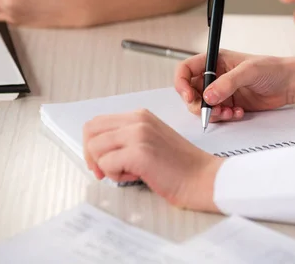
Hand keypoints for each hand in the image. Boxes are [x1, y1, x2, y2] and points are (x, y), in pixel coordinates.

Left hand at [83, 109, 222, 211]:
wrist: (204, 178)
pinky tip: (137, 176)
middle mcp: (138, 120)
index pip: (97, 123)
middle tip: (105, 172)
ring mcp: (138, 134)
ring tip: (130, 172)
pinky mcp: (140, 152)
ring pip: (96, 148)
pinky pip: (107, 164)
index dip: (92, 144)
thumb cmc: (180, 167)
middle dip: (92, 156)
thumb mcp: (151, 141)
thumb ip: (127, 138)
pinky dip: (116, 176)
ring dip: (107, 167)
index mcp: (140, 116)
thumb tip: (97, 150)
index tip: (100, 162)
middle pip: (90, 132)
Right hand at [174, 50, 294, 122]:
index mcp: (215, 61)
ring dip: (213, 113)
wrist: (290, 84)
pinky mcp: (230, 104)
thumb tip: (207, 96)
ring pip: (203, 106)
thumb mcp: (248, 71)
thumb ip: (227, 83)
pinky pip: (218, 115)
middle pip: (191, 92)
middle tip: (212, 110)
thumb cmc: (273, 69)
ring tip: (228, 112)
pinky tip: (238, 113)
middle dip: (198, 104)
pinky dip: (224, 117)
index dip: (181, 83)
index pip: (186, 70)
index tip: (188, 96)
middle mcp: (215, 76)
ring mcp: (222, 91)